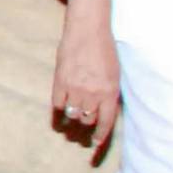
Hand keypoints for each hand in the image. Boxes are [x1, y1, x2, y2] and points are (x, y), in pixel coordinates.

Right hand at [51, 0, 120, 146]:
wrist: (87, 30)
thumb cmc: (104, 49)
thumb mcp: (114, 74)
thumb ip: (109, 93)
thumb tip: (103, 112)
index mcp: (110, 92)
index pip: (106, 123)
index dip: (100, 136)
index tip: (95, 143)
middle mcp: (93, 94)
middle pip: (87, 120)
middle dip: (85, 127)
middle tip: (81, 131)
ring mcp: (75, 88)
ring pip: (72, 115)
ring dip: (72, 119)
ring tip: (71, 121)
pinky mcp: (60, 81)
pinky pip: (57, 105)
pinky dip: (58, 112)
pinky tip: (59, 113)